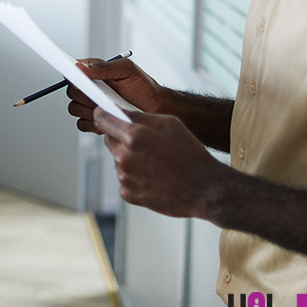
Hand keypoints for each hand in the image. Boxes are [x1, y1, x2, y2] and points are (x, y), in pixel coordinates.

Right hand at [65, 56, 166, 131]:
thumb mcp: (126, 70)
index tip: (76, 79)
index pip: (72, 71)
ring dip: (88, 110)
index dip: (71, 75)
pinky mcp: (95, 122)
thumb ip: (103, 67)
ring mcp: (91, 106)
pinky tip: (107, 119)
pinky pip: (81, 124)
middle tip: (101, 95)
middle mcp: (90, 89)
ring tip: (107, 108)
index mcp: (94, 73)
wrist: (156, 109)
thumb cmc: (144, 87)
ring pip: (74, 109)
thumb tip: (80, 66)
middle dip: (84, 95)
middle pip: (70, 92)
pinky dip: (91, 123)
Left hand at [94, 109, 223, 218]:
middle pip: (109, 140)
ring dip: (130, 158)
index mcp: (134, 136)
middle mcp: (124, 157)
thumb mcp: (169, 123)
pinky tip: (154, 177)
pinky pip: (125, 179)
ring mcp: (125, 177)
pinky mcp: (128, 194)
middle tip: (143, 142)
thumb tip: (119, 112)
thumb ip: (140, 116)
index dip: (102, 115)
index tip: (103, 115)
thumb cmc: (190, 154)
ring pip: (118, 160)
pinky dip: (135, 177)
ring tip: (155, 163)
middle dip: (120, 138)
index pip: (102, 119)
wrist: (204, 189)